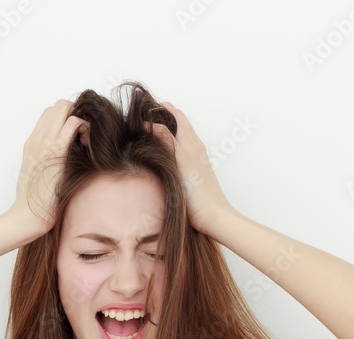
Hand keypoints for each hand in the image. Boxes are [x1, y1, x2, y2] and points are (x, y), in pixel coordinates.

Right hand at [10, 99, 89, 235]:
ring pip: (64, 107)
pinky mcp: (56, 151)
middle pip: (57, 106)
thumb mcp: (38, 174)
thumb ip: (47, 160)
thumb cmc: (35, 201)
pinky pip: (73, 123)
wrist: (28, 215)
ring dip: (79, 117)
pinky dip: (84, 126)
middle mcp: (36, 139)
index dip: (65, 118)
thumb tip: (65, 157)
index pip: (48, 114)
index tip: (75, 135)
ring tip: (84, 139)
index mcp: (31, 143)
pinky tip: (86, 142)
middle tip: (82, 134)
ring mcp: (45, 142)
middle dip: (75, 112)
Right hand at [143, 101, 233, 235]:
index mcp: (191, 141)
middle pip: (178, 122)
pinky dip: (169, 142)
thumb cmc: (197, 192)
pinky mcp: (195, 169)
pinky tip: (159, 153)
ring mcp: (196, 157)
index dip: (158, 108)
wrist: (213, 215)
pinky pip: (180, 147)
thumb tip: (150, 123)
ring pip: (179, 134)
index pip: (174, 113)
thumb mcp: (178, 162)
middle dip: (161, 115)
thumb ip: (166, 141)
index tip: (140, 111)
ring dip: (165, 128)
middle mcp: (195, 146)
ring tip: (146, 132)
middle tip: (141, 118)